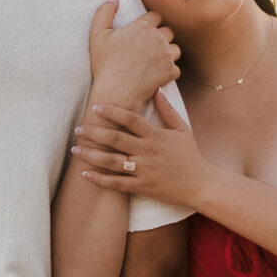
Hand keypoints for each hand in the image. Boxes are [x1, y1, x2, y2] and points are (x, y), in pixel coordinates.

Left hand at [73, 102, 213, 209]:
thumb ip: (168, 110)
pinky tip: (85, 174)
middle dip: (94, 133)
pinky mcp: (143, 187)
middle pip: (116, 139)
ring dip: (91, 155)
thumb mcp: (182, 129)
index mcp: (156, 136)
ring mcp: (144, 170)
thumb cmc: (190, 155)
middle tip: (78, 129)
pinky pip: (117, 184)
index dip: (112, 112)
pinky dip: (100, 179)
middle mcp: (148, 151)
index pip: (130, 119)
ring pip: (112, 161)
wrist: (201, 184)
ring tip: (75, 150)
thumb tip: (157, 90)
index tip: (96, 107)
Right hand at [87, 0, 179, 110]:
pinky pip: (175, 68)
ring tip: (154, 62)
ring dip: (167, 54)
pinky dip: (168, 72)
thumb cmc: (105, 64)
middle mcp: (158, 37)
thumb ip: (104, 12)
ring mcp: (166, 55)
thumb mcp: (98, 35)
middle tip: (148, 49)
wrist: (116, 92)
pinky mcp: (171, 71)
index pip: (156, 16)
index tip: (144, 33)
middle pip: (168, 32)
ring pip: (175, 49)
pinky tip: (157, 75)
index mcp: (143, 26)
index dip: (151, 24)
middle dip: (161, 38)